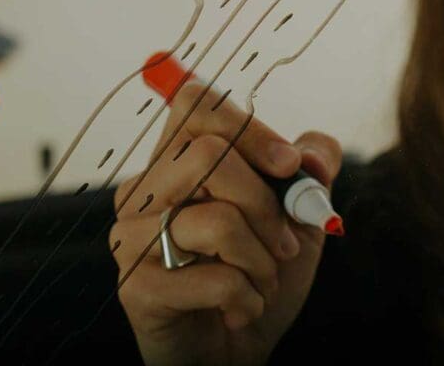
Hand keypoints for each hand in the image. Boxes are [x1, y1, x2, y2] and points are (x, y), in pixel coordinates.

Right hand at [110, 79, 341, 365]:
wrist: (237, 352)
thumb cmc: (258, 273)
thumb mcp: (298, 215)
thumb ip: (311, 170)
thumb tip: (311, 158)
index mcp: (175, 160)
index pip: (194, 103)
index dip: (250, 127)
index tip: (289, 166)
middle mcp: (143, 190)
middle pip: (208, 154)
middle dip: (266, 202)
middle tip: (285, 242)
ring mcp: (131, 237)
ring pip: (217, 219)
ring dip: (262, 260)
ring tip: (264, 282)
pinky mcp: (134, 287)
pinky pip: (214, 278)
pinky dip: (247, 298)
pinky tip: (241, 311)